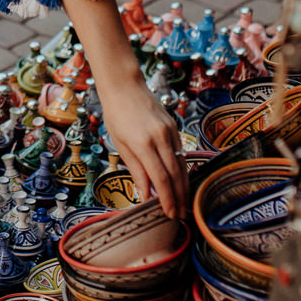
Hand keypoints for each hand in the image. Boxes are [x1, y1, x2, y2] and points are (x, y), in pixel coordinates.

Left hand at [104, 81, 188, 218]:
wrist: (125, 86)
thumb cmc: (116, 115)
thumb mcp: (120, 144)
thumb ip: (136, 170)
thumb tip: (146, 195)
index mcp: (143, 144)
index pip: (161, 179)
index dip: (167, 199)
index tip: (170, 214)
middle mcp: (160, 138)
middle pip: (175, 174)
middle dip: (179, 197)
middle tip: (180, 215)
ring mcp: (169, 131)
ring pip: (181, 164)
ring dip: (184, 186)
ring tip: (183, 203)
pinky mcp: (174, 127)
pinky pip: (181, 152)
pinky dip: (182, 169)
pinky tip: (181, 181)